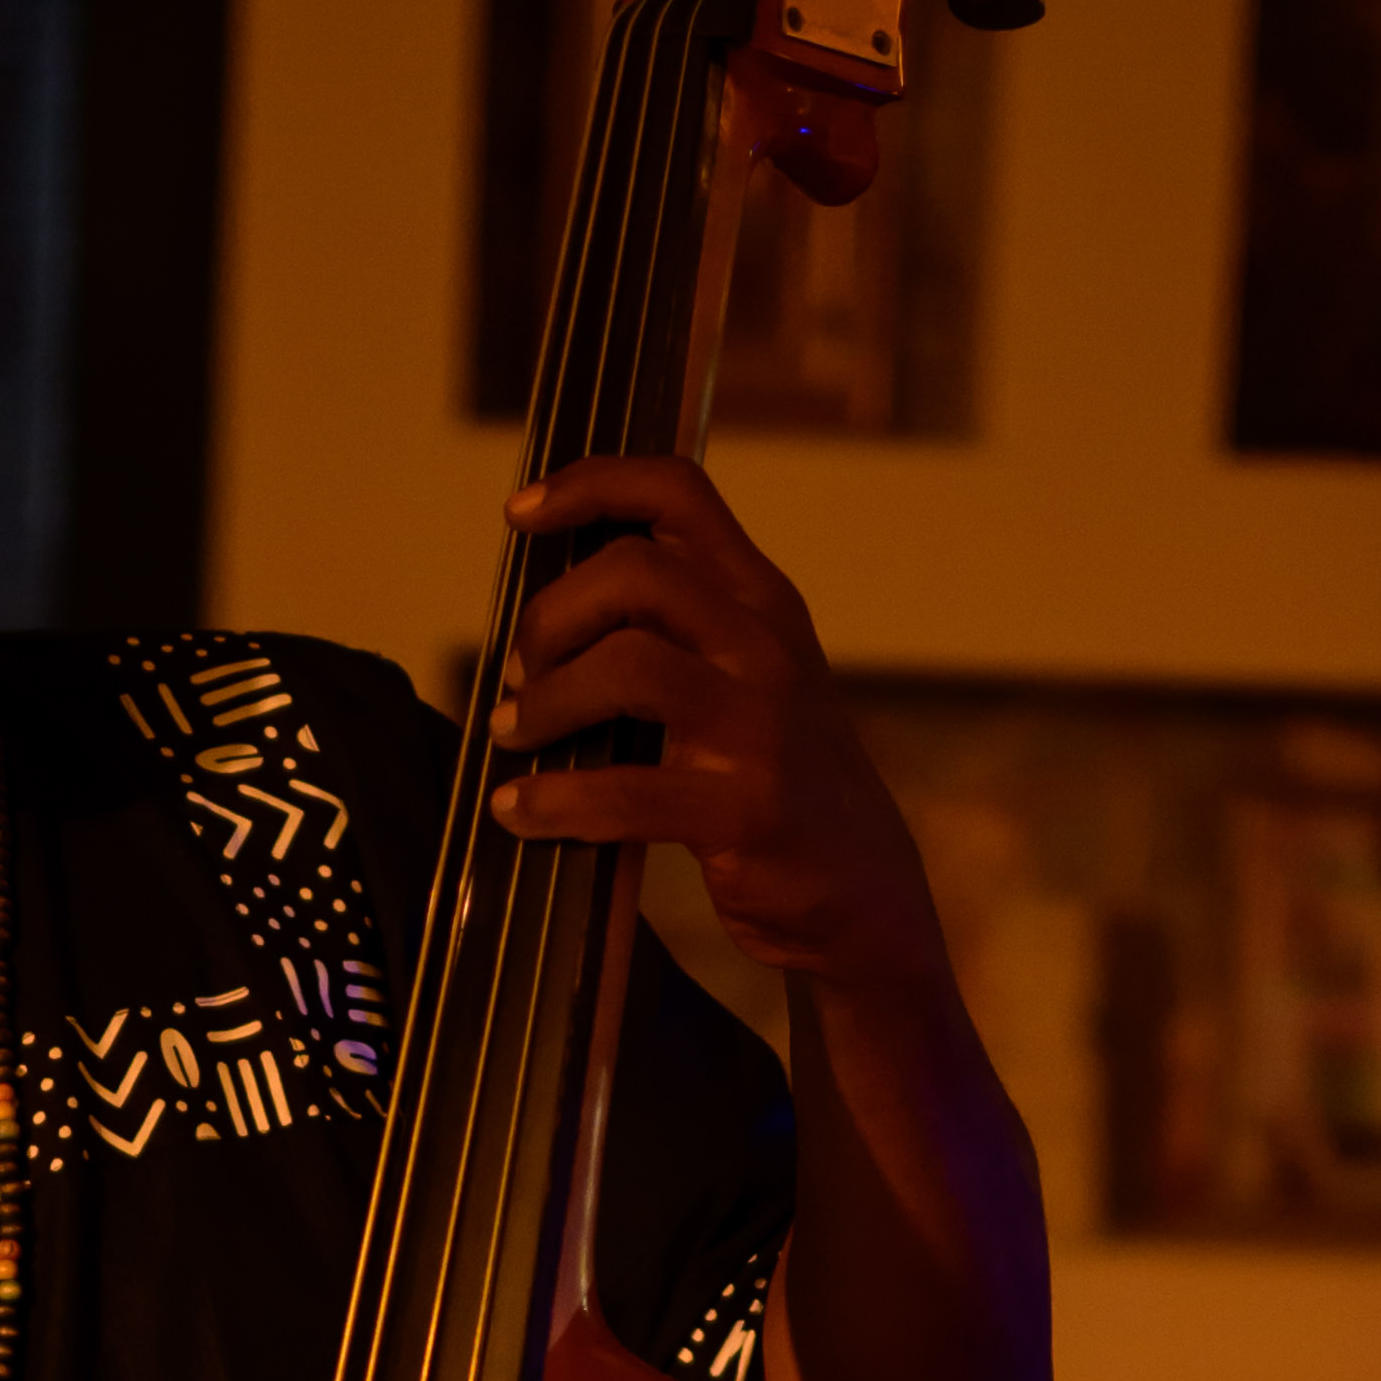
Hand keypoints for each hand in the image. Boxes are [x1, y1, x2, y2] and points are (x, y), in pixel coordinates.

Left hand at [490, 450, 946, 999]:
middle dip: (551, 616)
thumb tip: (552, 612)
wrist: (866, 895)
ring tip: (515, 733)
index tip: (520, 512)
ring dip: (547, 701)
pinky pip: (625, 791)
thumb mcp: (748, 681)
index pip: (678, 493)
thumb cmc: (779, 782)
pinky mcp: (746, 810)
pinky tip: (519, 810)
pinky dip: (554, 799)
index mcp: (762, 601)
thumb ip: (677, 632)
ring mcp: (762, 726)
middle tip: (522, 670)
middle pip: (635, 571)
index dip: (590, 485)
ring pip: (626, 665)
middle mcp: (767, 646)